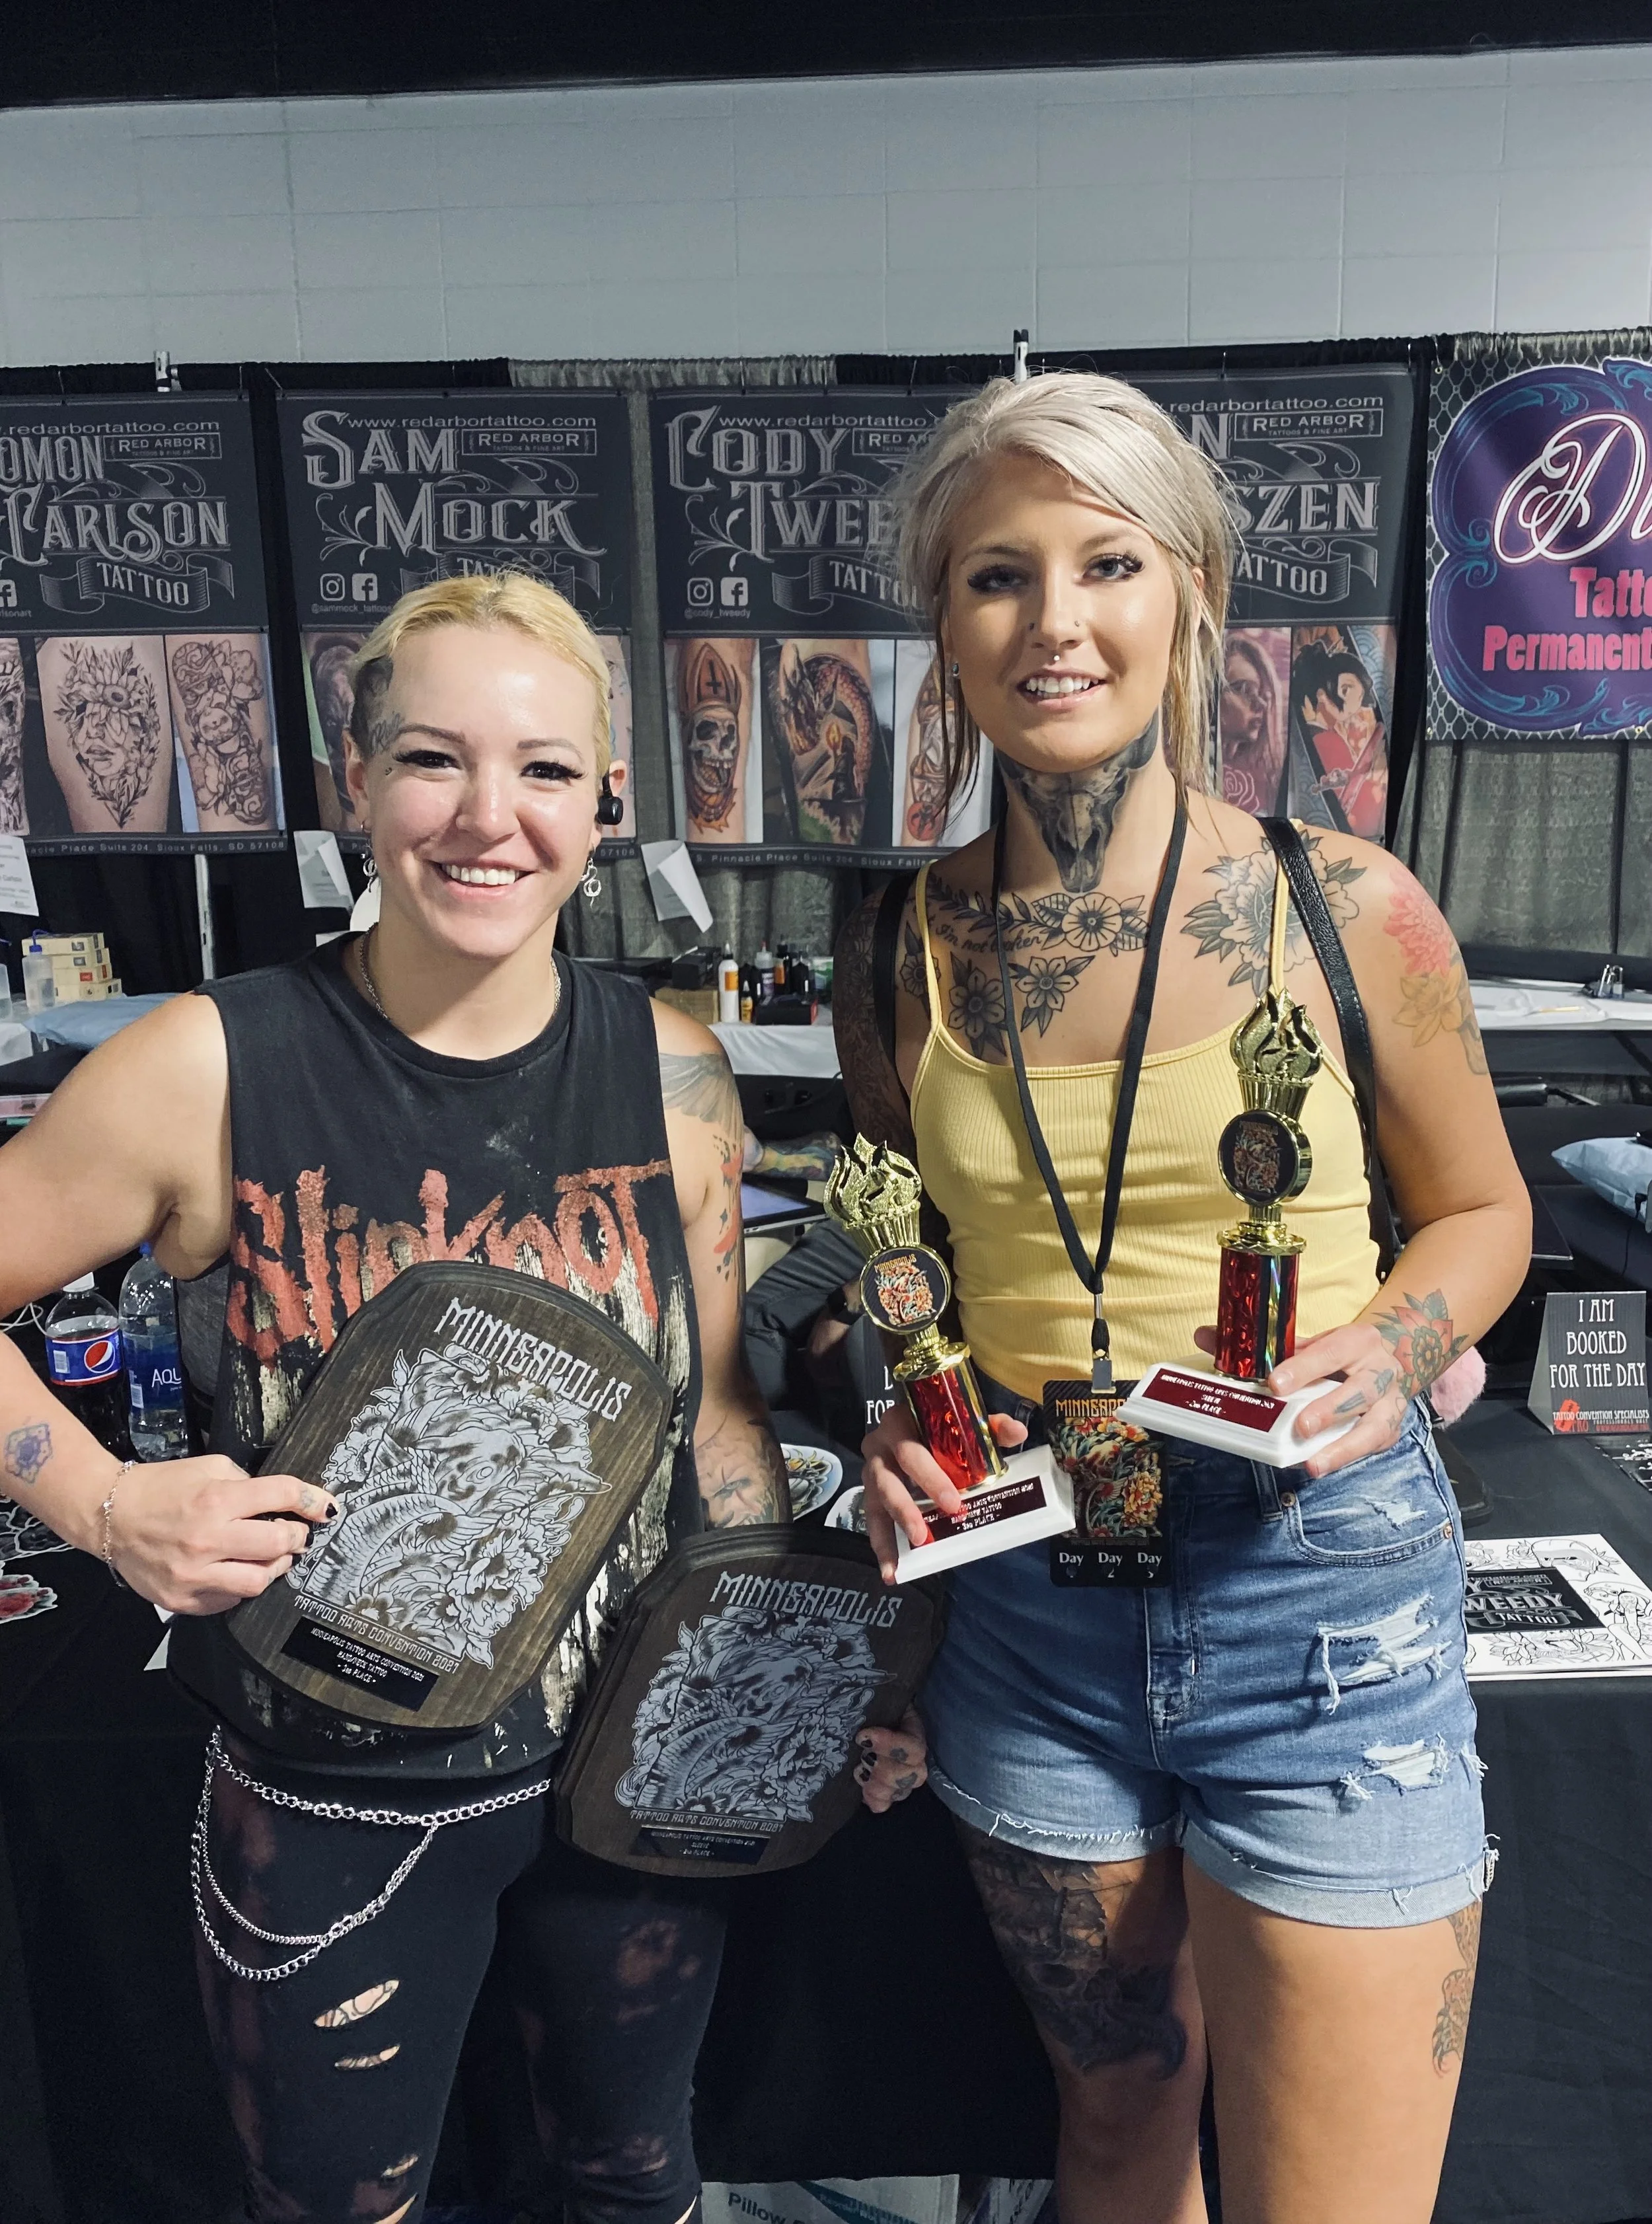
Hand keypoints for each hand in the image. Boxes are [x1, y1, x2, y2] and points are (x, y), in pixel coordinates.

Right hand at [107, 1456, 335, 1614]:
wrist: (109, 1516)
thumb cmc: (160, 1488)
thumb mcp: (207, 1467)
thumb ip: (245, 1482)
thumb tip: (279, 1500)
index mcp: (215, 1500)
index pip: (280, 1496)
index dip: (311, 1500)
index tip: (326, 1507)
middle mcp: (207, 1540)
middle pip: (278, 1545)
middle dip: (297, 1538)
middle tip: (297, 1534)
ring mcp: (193, 1575)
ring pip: (258, 1582)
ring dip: (275, 1568)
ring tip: (273, 1557)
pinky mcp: (182, 1600)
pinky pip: (228, 1602)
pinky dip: (240, 1587)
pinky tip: (237, 1572)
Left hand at [854, 1707, 927, 1812]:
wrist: (865, 1718)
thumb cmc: (873, 1706)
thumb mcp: (882, 1699)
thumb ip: (882, 1701)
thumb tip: (872, 1689)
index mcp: (914, 1731)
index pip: (913, 1747)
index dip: (890, 1745)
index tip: (863, 1736)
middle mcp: (914, 1759)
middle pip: (909, 1774)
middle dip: (882, 1768)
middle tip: (862, 1756)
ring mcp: (903, 1778)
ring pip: (899, 1792)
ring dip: (876, 1785)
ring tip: (859, 1771)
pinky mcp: (889, 1792)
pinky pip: (885, 1804)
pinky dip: (874, 1800)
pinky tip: (863, 1791)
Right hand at [860, 1401, 1027, 1583]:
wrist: (913, 1420)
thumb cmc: (940, 1425)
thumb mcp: (963, 1420)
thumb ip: (990, 1426)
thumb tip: (1018, 1432)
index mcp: (899, 1423)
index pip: (911, 1451)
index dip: (930, 1478)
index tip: (953, 1503)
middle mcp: (878, 1446)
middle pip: (888, 1479)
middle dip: (907, 1509)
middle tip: (925, 1536)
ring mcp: (871, 1471)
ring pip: (875, 1504)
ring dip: (889, 1534)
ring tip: (902, 1561)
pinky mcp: (870, 1493)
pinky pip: (872, 1521)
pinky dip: (882, 1547)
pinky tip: (892, 1571)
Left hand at [1268, 1323, 1409, 1476]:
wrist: (1394, 1356)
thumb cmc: (1348, 1352)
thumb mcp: (1326, 1341)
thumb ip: (1298, 1356)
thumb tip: (1260, 1375)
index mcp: (1360, 1341)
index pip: (1330, 1353)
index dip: (1302, 1369)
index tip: (1276, 1384)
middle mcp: (1383, 1371)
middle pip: (1360, 1392)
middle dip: (1329, 1412)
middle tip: (1301, 1428)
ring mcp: (1393, 1401)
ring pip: (1375, 1427)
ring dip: (1342, 1448)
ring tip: (1314, 1464)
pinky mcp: (1393, 1427)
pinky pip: (1374, 1445)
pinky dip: (1348, 1457)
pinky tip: (1324, 1464)